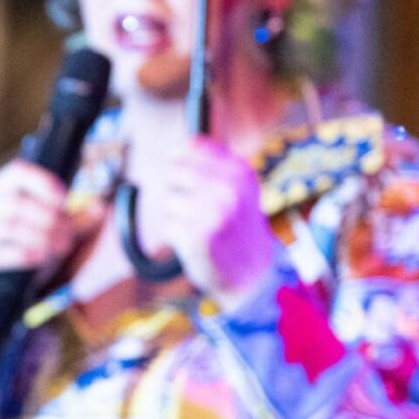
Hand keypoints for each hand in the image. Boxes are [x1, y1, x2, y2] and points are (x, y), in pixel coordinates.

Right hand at [0, 160, 98, 328]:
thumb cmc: (23, 252)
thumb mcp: (48, 232)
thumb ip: (71, 220)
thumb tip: (100, 210)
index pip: (15, 173)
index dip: (43, 182)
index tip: (65, 198)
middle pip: (14, 202)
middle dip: (47, 217)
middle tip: (68, 234)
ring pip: (7, 226)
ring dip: (40, 236)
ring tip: (59, 248)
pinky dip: (22, 254)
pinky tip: (39, 258)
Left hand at [147, 134, 277, 309]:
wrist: (251, 273)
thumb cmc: (234, 226)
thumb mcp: (235, 188)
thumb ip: (209, 165)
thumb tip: (170, 148)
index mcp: (239, 171)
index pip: (189, 145)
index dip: (175, 155)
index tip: (173, 164)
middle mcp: (229, 188)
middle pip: (172, 171)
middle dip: (175, 188)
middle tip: (193, 207)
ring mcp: (215, 212)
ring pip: (167, 200)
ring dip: (175, 215)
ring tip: (199, 227)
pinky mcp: (199, 236)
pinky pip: (168, 226)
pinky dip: (175, 235)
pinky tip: (196, 242)